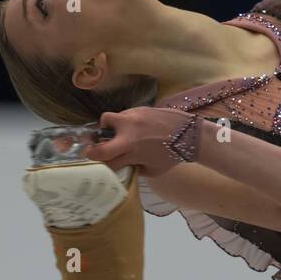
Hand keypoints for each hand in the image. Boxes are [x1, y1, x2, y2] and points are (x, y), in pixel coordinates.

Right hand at [83, 106, 198, 177]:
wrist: (188, 135)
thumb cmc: (171, 156)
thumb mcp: (152, 170)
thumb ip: (134, 168)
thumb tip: (123, 165)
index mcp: (132, 152)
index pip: (106, 160)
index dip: (99, 164)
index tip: (96, 164)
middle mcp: (128, 134)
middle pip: (98, 140)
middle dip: (92, 147)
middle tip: (93, 149)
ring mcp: (131, 118)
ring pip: (106, 119)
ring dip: (106, 128)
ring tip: (114, 133)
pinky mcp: (137, 109)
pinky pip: (122, 115)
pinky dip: (122, 123)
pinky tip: (132, 128)